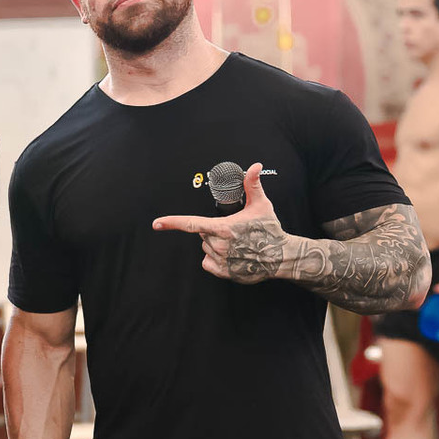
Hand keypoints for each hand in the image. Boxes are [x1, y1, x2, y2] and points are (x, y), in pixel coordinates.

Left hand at [152, 164, 293, 282]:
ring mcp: (221, 260)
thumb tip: (255, 166)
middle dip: (211, 230)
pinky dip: (214, 259)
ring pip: (205, 247)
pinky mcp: (223, 272)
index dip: (173, 222)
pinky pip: (207, 262)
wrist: (281, 257)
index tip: (157, 223)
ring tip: (235, 243)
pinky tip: (230, 255)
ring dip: (214, 244)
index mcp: (223, 228)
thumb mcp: (261, 205)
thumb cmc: (270, 230)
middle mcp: (219, 245)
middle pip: (202, 234)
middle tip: (232, 230)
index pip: (192, 224)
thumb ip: (253, 185)